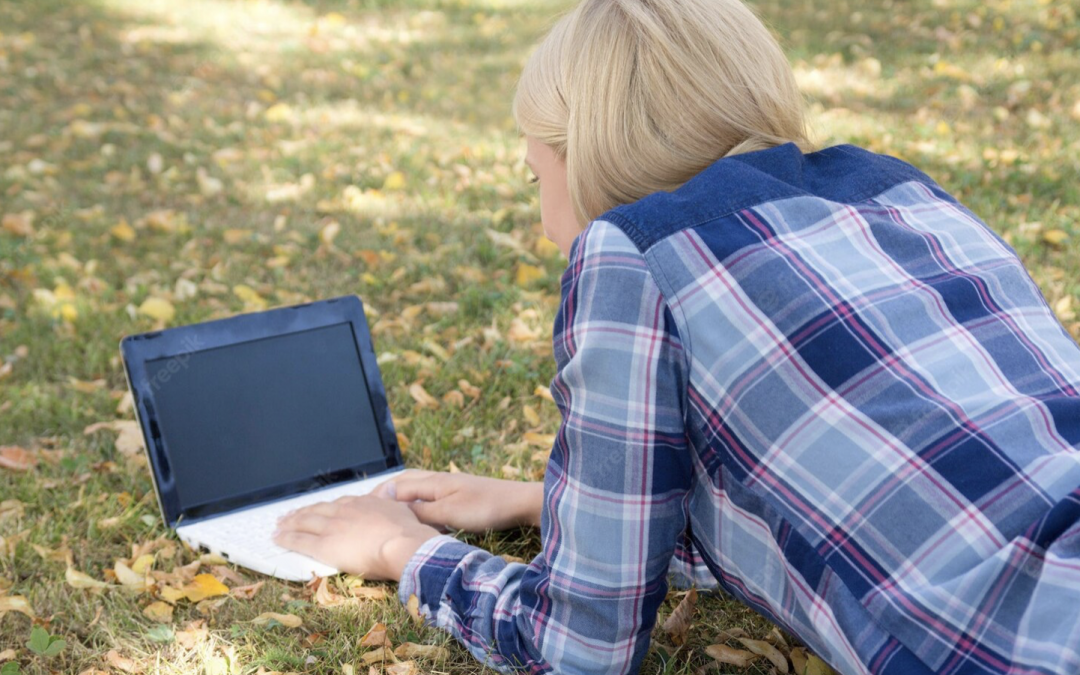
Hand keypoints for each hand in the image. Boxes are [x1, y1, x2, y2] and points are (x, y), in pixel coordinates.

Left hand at [272, 495, 439, 580]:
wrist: (402, 544)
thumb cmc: (407, 531)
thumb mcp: (401, 508)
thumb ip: (390, 500)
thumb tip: (390, 489)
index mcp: (361, 503)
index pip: (337, 503)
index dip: (324, 507)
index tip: (316, 508)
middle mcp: (343, 511)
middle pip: (317, 510)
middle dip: (301, 513)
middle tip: (288, 515)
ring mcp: (332, 527)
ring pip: (304, 523)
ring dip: (289, 523)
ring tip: (279, 525)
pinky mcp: (325, 545)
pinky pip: (300, 540)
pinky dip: (286, 538)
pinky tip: (277, 539)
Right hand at [372, 470, 542, 532]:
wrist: (519, 502)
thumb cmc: (486, 507)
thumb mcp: (449, 514)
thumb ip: (420, 512)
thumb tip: (392, 511)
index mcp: (432, 482)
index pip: (396, 488)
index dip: (377, 498)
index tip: (359, 509)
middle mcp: (437, 480)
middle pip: (402, 483)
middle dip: (383, 493)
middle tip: (365, 506)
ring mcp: (448, 486)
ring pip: (414, 488)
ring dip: (398, 496)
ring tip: (383, 509)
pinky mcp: (458, 495)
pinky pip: (426, 495)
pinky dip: (413, 501)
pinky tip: (414, 512)